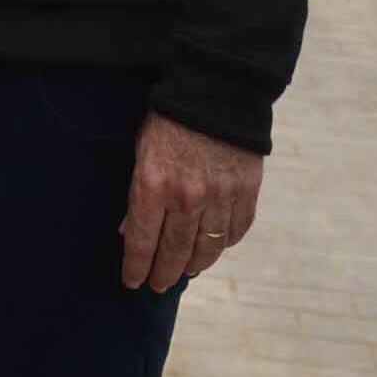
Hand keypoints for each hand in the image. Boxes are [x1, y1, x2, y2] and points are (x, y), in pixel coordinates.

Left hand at [121, 112, 263, 292]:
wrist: (215, 91)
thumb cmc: (169, 120)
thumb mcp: (141, 151)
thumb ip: (137, 193)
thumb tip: (129, 231)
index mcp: (153, 185)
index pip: (141, 242)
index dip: (135, 267)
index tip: (132, 282)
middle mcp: (186, 197)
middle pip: (174, 253)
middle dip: (163, 274)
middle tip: (158, 285)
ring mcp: (220, 197)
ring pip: (207, 249)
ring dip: (194, 265)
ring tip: (186, 271)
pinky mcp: (246, 191)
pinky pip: (235, 231)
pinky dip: (224, 244)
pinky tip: (214, 247)